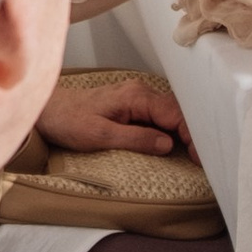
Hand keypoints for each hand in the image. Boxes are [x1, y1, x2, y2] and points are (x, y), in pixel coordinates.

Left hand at [37, 72, 188, 157]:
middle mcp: (140, 92)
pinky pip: (160, 115)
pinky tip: (176, 144)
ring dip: (184, 132)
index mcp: (135, 96)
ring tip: (195, 154)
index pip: (175, 114)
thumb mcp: (100, 136)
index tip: (200, 157)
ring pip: (171, 113)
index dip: (192, 136)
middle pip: (178, 112)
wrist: (48, 109)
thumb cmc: (68, 120)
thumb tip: (167, 145)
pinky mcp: (133, 104)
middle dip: (193, 135)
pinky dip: (172, 130)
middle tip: (202, 160)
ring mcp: (138, 96)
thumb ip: (135, 139)